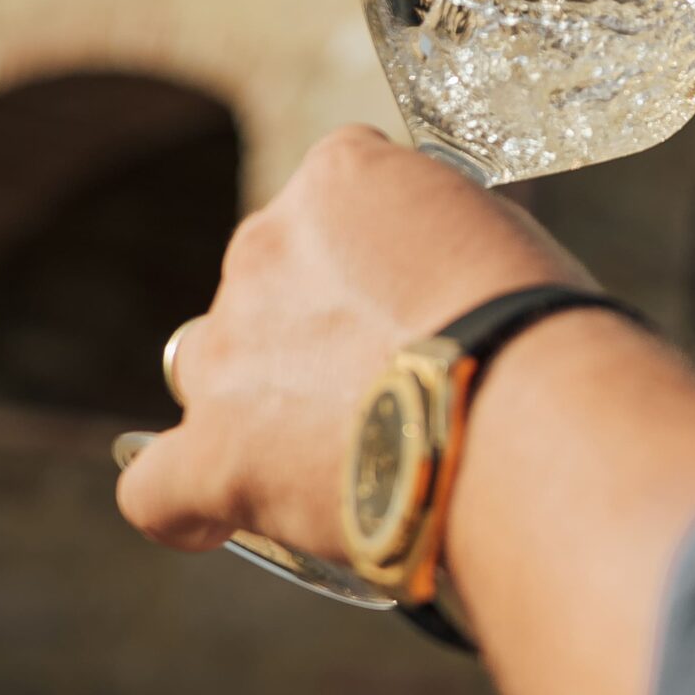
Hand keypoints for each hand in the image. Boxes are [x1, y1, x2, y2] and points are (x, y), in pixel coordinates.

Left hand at [116, 127, 593, 561]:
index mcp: (340, 178)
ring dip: (250, 396)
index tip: (412, 290)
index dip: (373, 252)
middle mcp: (265, 247)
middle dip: (310, 323)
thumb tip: (436, 288)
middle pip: (265, 279)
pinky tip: (218, 516)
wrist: (519, 416)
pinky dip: (186, 500)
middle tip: (385, 377)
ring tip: (323, 447)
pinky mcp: (215, 453)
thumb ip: (441, 247)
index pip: (334, 192)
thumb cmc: (538, 328)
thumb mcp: (503, 240)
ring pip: (207, 365)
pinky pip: (156, 483)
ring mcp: (231, 351)